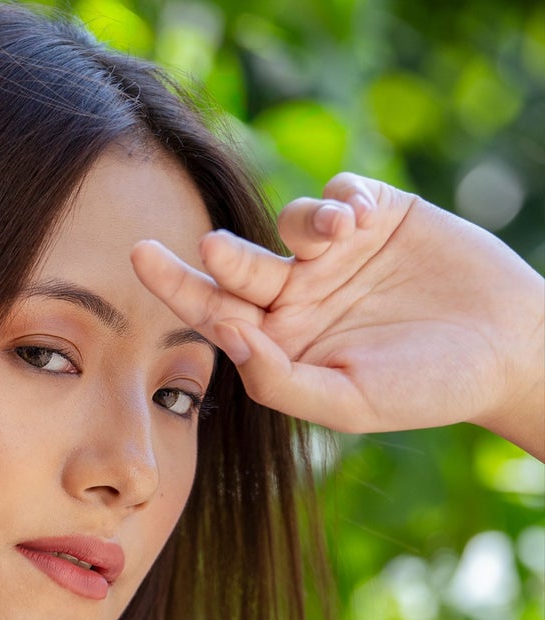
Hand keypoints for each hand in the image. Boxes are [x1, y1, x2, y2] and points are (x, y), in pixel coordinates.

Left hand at [130, 172, 544, 440]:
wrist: (505, 350)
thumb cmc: (425, 389)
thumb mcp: (347, 401)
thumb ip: (280, 378)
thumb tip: (226, 336)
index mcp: (281, 344)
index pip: (216, 314)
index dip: (178, 287)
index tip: (141, 260)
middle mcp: (299, 296)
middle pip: (238, 265)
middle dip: (222, 254)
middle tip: (212, 249)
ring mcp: (337, 254)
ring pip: (293, 223)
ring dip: (306, 225)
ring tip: (339, 239)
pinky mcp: (378, 215)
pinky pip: (342, 192)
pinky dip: (344, 199)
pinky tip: (362, 220)